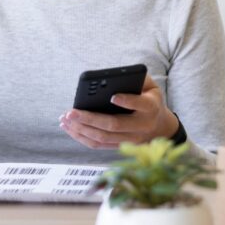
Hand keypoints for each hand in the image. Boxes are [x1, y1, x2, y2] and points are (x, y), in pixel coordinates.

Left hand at [59, 75, 178, 149]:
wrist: (160, 125)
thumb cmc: (149, 99)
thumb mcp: (150, 85)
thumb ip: (137, 79)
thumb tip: (115, 77)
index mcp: (151, 108)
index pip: (140, 104)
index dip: (127, 102)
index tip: (113, 96)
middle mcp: (142, 126)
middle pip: (114, 125)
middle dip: (90, 119)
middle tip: (71, 112)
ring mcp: (131, 139)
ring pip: (103, 138)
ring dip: (81, 130)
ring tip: (65, 119)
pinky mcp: (120, 146)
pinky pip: (99, 145)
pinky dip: (82, 137)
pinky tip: (69, 128)